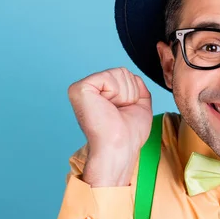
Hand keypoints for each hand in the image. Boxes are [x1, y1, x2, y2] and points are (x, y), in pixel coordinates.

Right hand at [67, 67, 152, 186]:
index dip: (133, 93)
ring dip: (125, 95)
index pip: (125, 75)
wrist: (121, 147)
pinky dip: (116, 93)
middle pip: (123, 71)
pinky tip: (107, 107)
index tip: (123, 112)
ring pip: (119, 73)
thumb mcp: (140, 105)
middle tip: (118, 112)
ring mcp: (82, 87)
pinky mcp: (79, 89)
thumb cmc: (129, 133)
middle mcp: (88, 88)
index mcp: (100, 93)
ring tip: (113, 111)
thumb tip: (134, 76)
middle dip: (130, 92)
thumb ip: (137, 87)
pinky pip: (109, 77)